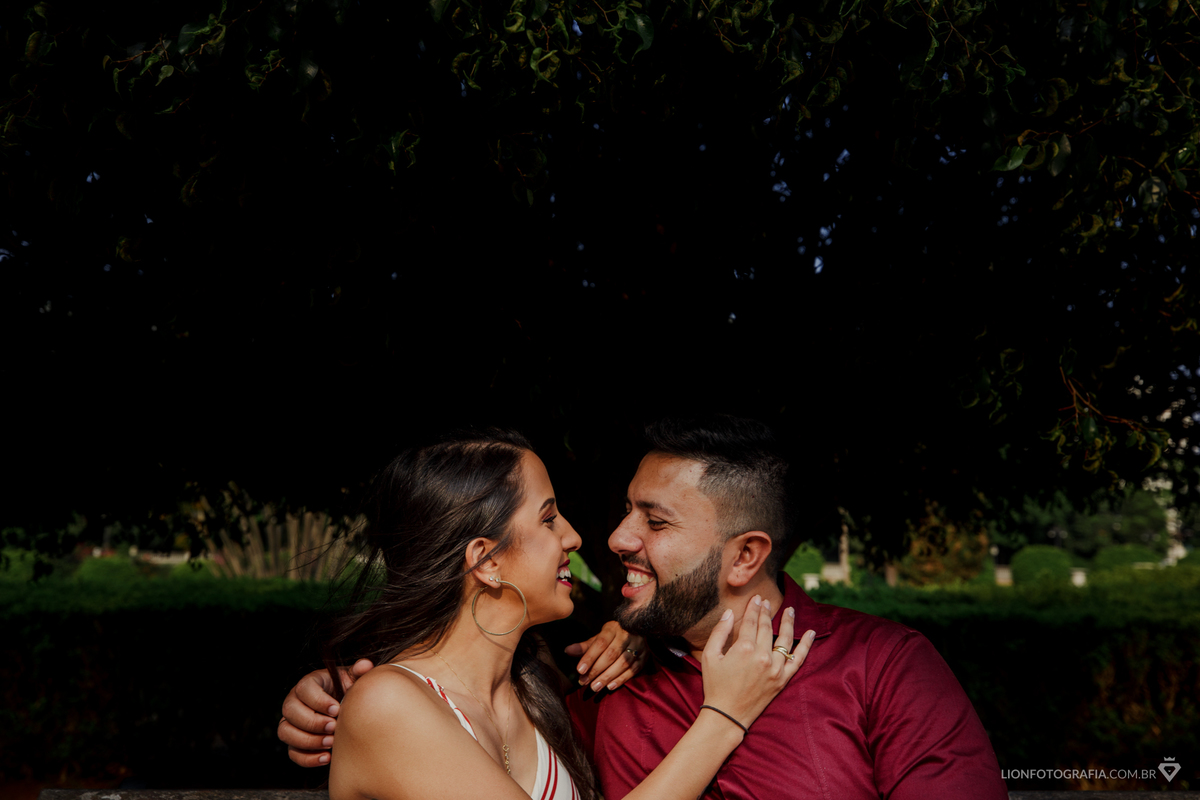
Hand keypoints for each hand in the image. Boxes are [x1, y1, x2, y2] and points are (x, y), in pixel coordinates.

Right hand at [278, 659, 373, 766]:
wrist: (346, 708)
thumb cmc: (347, 690)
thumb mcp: (353, 679)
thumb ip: (359, 672)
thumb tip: (365, 665)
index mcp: (309, 683)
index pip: (304, 688)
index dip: (318, 700)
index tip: (336, 709)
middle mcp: (294, 701)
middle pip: (290, 710)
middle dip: (312, 721)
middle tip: (333, 727)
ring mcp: (291, 722)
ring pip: (286, 732)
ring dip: (308, 740)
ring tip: (330, 743)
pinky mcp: (294, 741)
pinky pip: (292, 752)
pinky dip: (307, 758)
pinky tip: (326, 757)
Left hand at [564, 620, 647, 691]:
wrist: (637, 631)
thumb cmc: (613, 637)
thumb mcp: (599, 638)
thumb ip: (585, 646)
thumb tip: (567, 651)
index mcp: (613, 628)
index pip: (600, 643)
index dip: (589, 657)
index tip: (579, 670)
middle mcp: (627, 635)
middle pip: (611, 654)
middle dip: (596, 669)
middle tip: (584, 682)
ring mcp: (638, 645)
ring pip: (623, 663)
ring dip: (608, 676)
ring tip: (595, 687)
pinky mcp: (645, 656)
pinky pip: (634, 669)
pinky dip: (622, 679)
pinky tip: (610, 686)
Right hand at [699, 597, 813, 731]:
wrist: (727, 715)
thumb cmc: (715, 685)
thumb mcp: (710, 656)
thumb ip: (720, 632)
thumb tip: (729, 613)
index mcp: (743, 648)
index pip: (751, 621)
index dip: (754, 608)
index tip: (757, 598)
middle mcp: (762, 656)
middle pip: (767, 628)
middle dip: (767, 612)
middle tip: (768, 602)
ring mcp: (775, 668)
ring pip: (784, 639)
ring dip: (788, 622)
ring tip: (790, 610)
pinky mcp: (782, 680)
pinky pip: (798, 659)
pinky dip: (806, 646)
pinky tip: (810, 633)